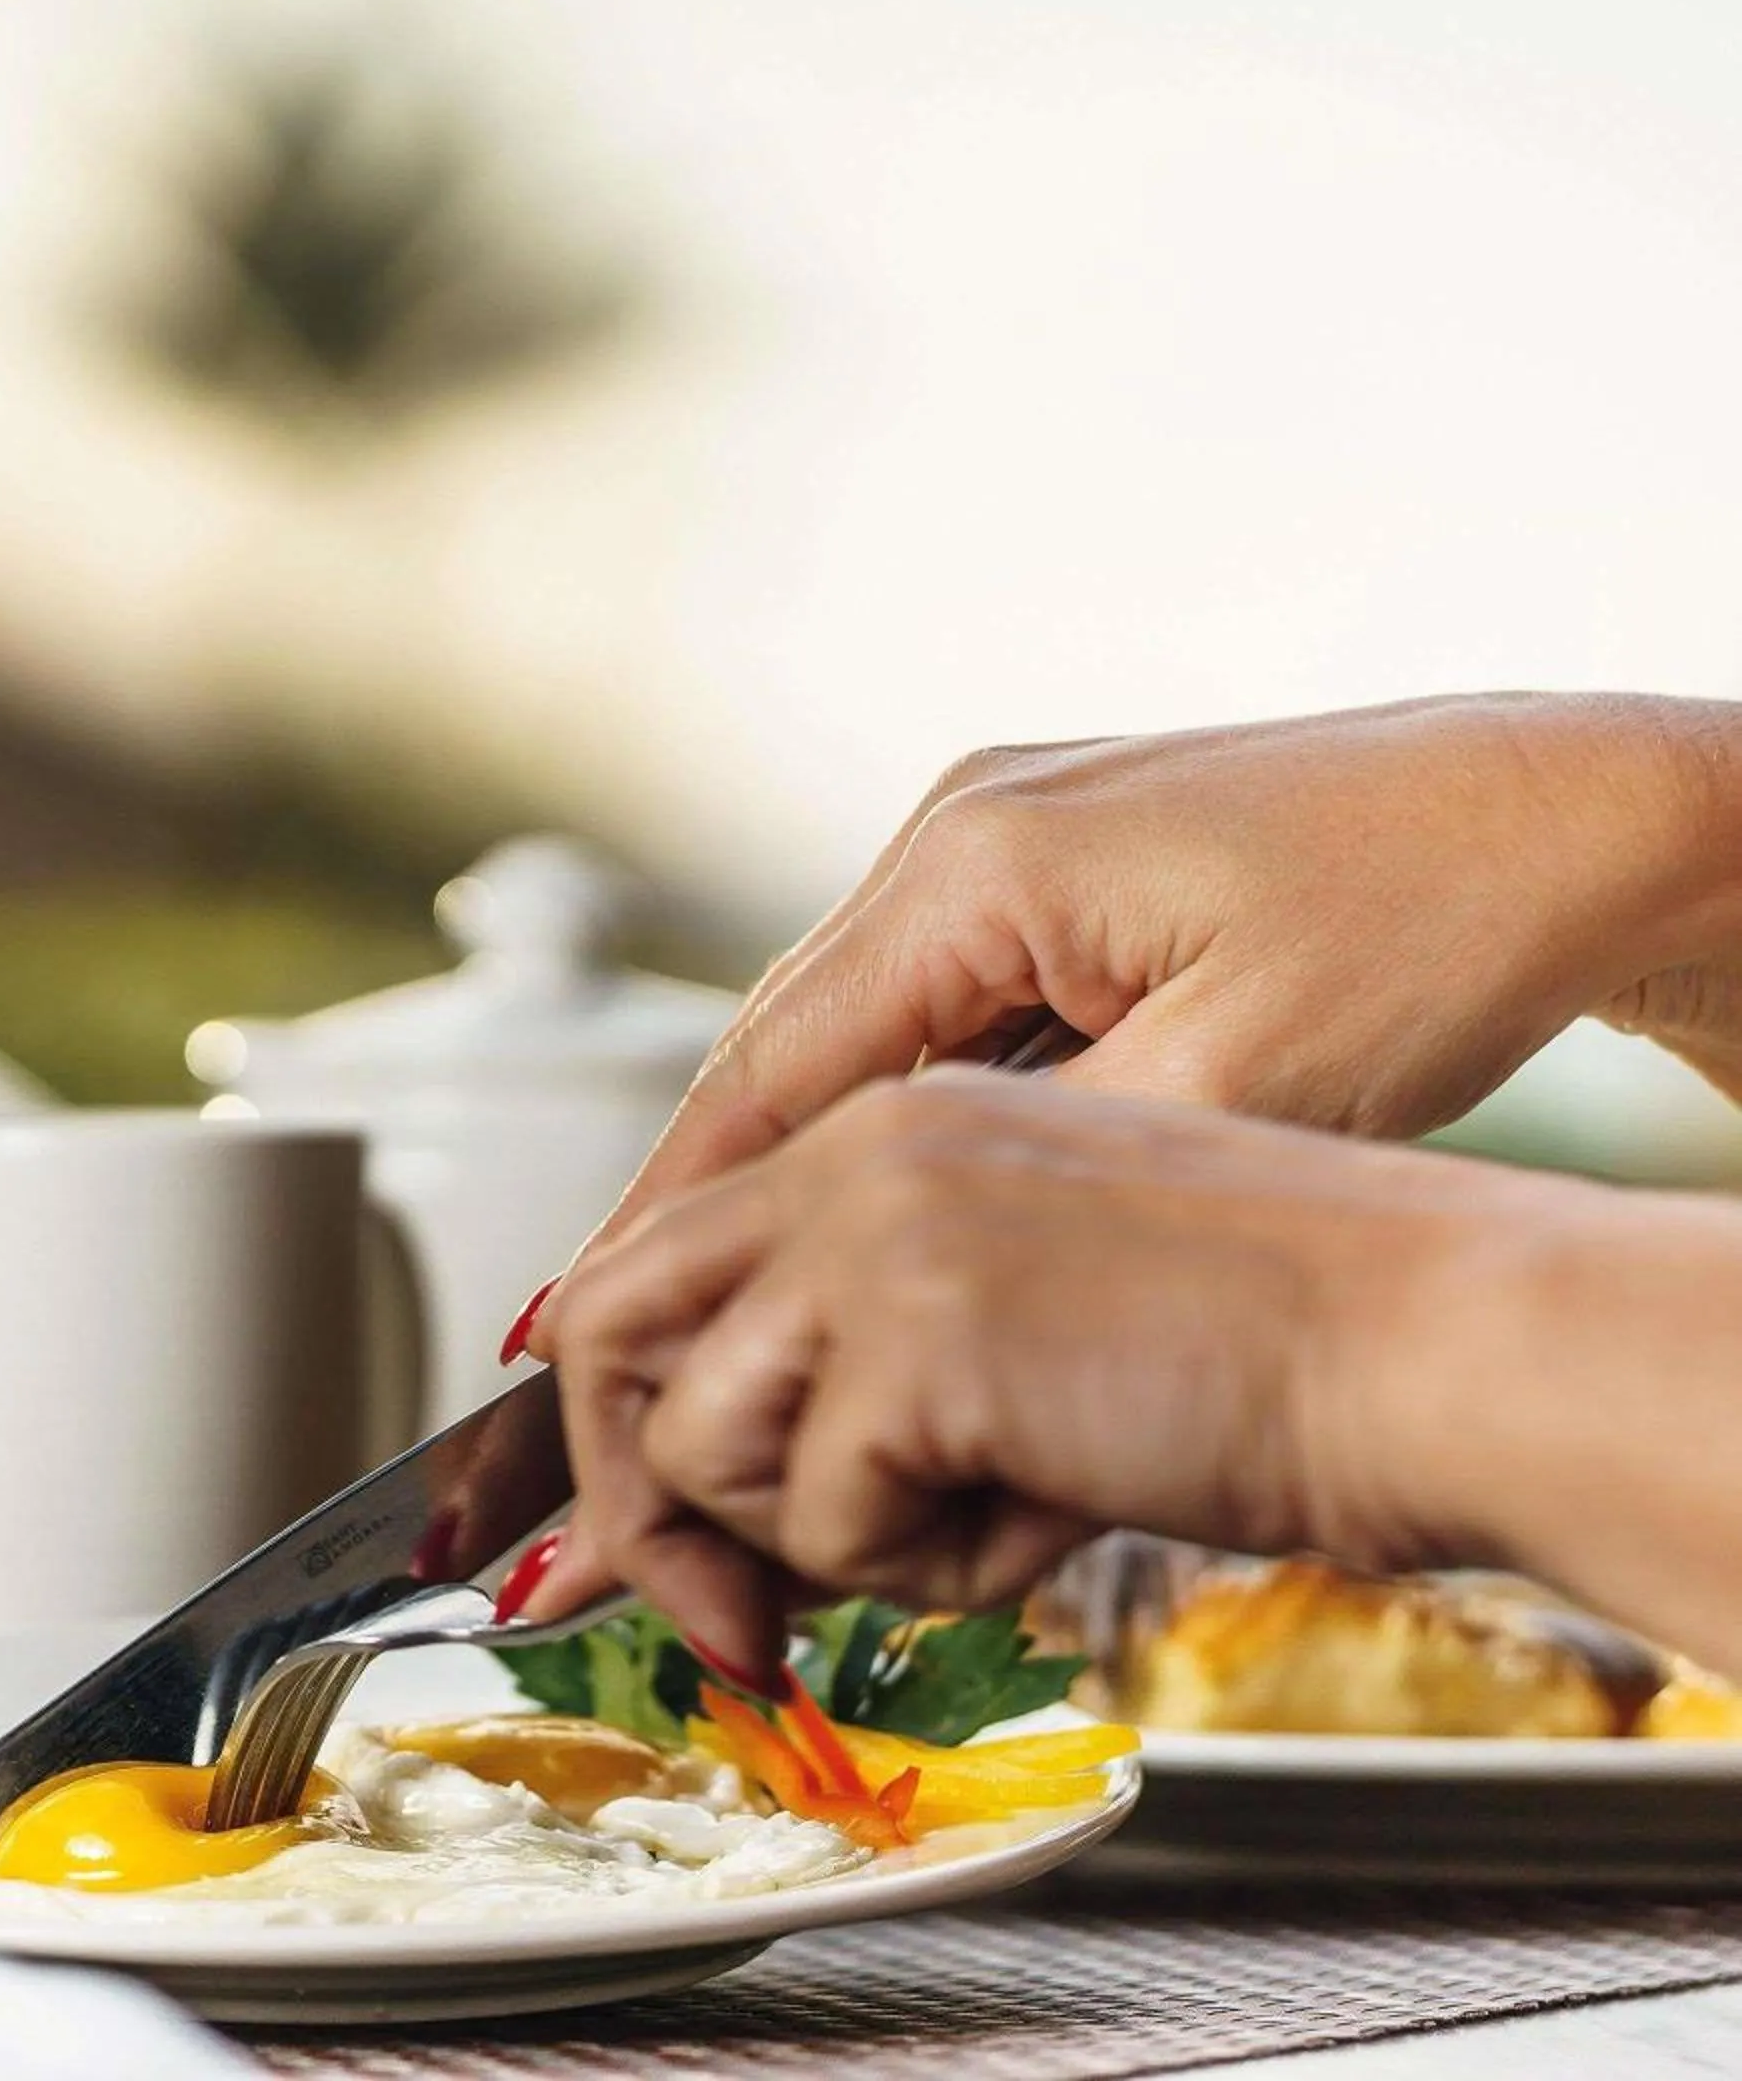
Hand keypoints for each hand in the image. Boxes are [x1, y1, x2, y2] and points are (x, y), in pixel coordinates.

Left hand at [519, 1071, 1741, 1679]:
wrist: (1428, 1345)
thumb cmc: (1273, 1346)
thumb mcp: (1019, 1306)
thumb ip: (863, 1354)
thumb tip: (720, 1498)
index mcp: (885, 1124)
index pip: (660, 1252)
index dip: (629, 1412)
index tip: (652, 1533)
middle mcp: (857, 1150)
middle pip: (605, 1327)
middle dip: (642, 1497)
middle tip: (726, 1612)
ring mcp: (875, 1229)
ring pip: (696, 1435)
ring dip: (814, 1538)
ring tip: (968, 1524)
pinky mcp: (917, 1333)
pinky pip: (816, 1515)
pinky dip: (915, 1568)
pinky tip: (1038, 1518)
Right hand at [607, 696, 1741, 1224]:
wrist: (1570, 815)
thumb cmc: (1442, 923)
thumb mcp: (1237, 1084)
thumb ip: (1042, 1164)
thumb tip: (886, 1254)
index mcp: (981, 864)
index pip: (769, 1065)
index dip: (667, 1209)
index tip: (580, 1319)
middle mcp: (961, 830)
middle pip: (777, 1044)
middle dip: (693, 1198)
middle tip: (600, 1335)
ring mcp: (1002, 838)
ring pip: (841, 1029)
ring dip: (781, 1162)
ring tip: (712, 1296)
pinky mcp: (1054, 868)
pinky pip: (920, 1004)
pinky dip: (876, 1114)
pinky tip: (856, 1201)